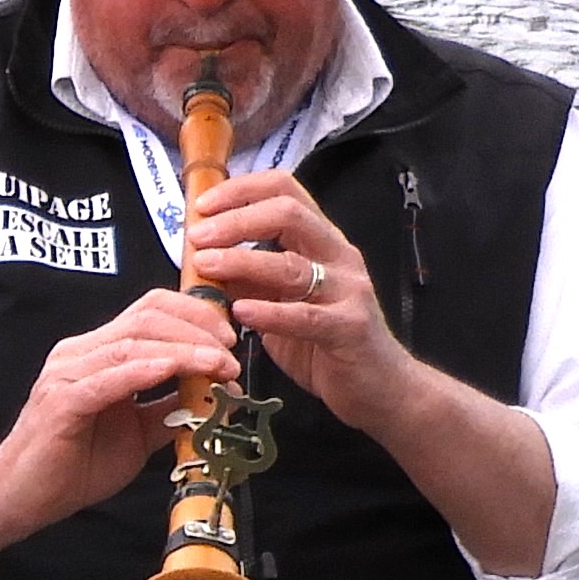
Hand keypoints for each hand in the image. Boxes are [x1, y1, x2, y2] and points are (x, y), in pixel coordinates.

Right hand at [0, 289, 242, 535]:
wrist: (21, 498)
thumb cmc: (74, 465)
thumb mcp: (139, 433)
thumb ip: (170, 409)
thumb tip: (218, 395)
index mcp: (97, 352)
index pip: (151, 310)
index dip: (196, 315)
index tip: (232, 339)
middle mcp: (79, 352)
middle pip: (147, 317)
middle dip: (198, 329)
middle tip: (233, 352)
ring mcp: (67, 373)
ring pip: (134, 343)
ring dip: (184, 351)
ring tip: (219, 366)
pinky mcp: (61, 401)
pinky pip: (110, 378)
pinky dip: (145, 371)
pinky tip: (173, 371)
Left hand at [181, 167, 410, 418]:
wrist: (380, 388)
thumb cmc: (326, 345)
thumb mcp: (281, 305)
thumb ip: (251, 282)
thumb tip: (204, 261)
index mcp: (321, 242)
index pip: (284, 191)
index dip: (242, 191)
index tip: (202, 205)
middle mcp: (338, 256)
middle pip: (288, 214)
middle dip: (237, 219)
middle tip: (198, 235)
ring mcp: (348, 290)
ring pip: (292, 264)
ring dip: (242, 260)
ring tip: (205, 265)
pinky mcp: (350, 327)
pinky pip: (305, 316)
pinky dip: (269, 312)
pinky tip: (240, 311)